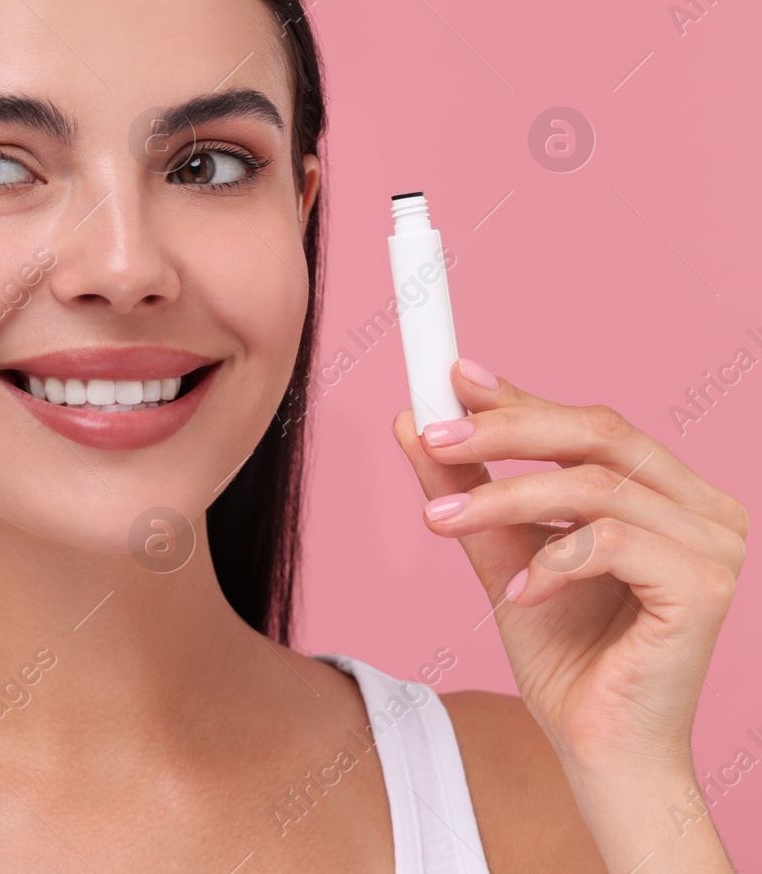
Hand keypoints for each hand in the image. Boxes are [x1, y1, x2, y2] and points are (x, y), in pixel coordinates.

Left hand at [391, 360, 746, 775]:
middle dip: (504, 431)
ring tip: (441, 521)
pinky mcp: (705, 587)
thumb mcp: (502, 555)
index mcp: (666, 491)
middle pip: (597, 435)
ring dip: (503, 498)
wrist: (597, 748)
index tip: (451, 379)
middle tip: (432, 436)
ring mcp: (713, 544)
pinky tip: (518, 592)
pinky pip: (611, 543)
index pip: (588, 424)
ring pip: (593, 486)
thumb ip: (468, 490)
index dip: (520, 397)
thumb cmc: (565, 655)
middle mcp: (702, 507)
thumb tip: (414, 421)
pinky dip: (551, 561)